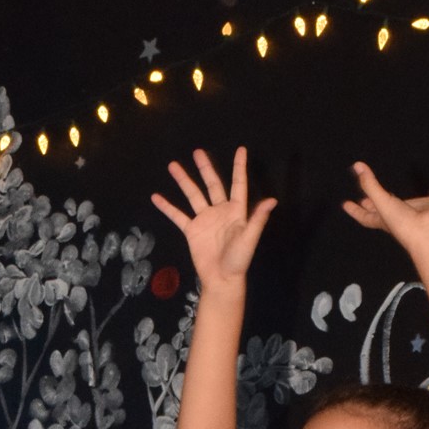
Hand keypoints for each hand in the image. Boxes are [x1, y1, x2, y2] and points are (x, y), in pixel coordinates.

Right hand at [150, 147, 276, 289]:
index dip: (239, 167)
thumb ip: (258, 219)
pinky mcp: (192, 231)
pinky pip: (178, 216)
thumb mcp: (249, 239)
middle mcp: (220, 211)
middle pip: (212, 184)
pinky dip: (167, 207)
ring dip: (183, 181)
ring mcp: (205, 220)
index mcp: (236, 211)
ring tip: (173, 165)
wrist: (222, 279)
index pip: (238, 184)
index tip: (241, 149)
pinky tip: (156, 197)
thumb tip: (272, 200)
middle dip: (205, 168)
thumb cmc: (239, 261)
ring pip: (193, 195)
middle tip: (197, 152)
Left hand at [342, 162, 428, 251]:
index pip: (365, 214)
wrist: (427, 233)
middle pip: (382, 209)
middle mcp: (398, 216)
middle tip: (365, 199)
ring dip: (402, 200)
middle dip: (374, 204)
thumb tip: (357, 166)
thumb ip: (370, 184)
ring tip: (395, 194)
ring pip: (406, 204)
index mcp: (384, 219)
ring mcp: (415, 211)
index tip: (345, 204)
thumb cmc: (402, 223)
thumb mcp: (382, 203)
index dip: (355, 209)